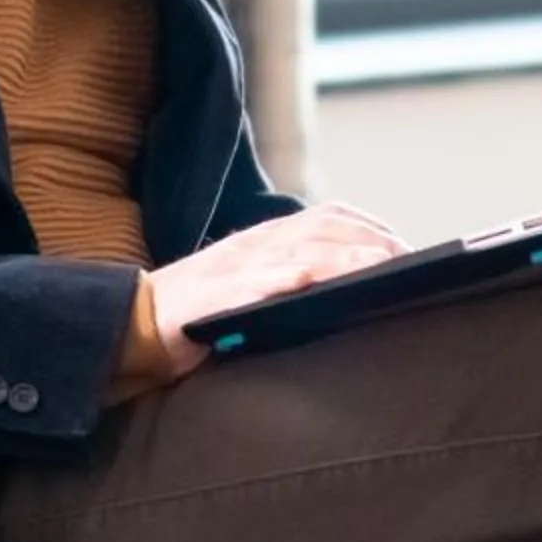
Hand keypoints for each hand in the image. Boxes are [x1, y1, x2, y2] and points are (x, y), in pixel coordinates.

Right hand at [145, 203, 411, 374]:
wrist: (135, 324)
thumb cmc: (202, 313)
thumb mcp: (255, 286)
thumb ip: (295, 279)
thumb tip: (353, 288)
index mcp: (268, 239)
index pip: (329, 217)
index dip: (370, 228)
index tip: (405, 249)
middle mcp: (255, 245)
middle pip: (322, 227)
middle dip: (367, 240)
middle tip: (406, 262)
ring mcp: (233, 268)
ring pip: (296, 251)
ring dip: (340, 257)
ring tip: (375, 267)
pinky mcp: (211, 296)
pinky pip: (249, 283)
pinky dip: (280, 279)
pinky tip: (305, 281)